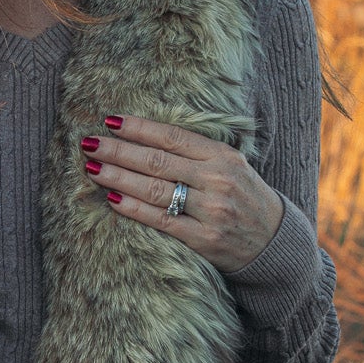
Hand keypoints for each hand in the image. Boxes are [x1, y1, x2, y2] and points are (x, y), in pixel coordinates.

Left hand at [78, 114, 284, 273]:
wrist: (274, 242)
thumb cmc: (243, 195)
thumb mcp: (230, 164)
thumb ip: (195, 151)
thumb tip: (145, 135)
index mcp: (223, 156)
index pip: (172, 137)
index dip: (139, 128)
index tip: (110, 121)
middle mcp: (217, 180)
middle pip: (157, 161)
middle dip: (118, 150)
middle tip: (89, 142)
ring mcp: (211, 211)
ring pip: (155, 190)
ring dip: (119, 177)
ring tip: (93, 167)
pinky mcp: (204, 240)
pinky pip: (162, 221)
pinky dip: (134, 209)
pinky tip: (113, 198)